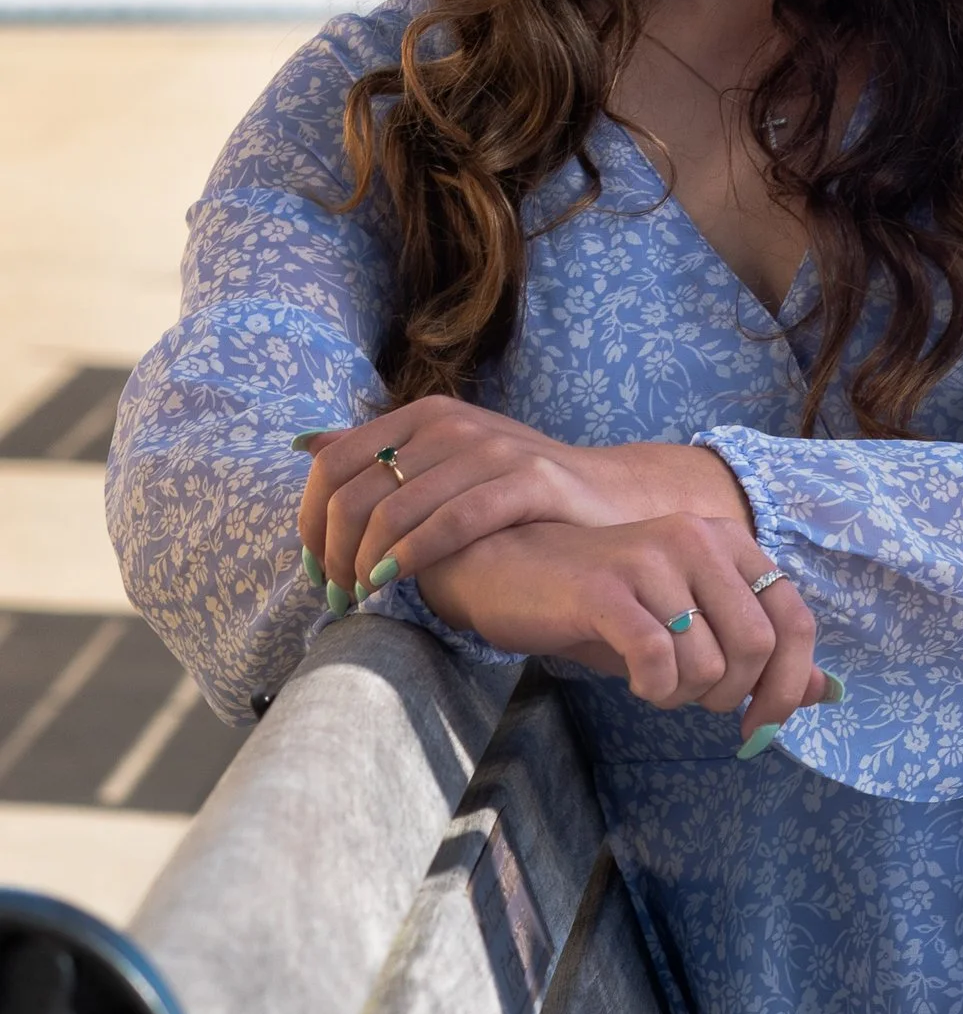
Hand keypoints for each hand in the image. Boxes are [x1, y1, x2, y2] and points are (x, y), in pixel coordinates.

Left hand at [295, 400, 747, 601]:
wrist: (605, 497)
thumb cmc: (514, 490)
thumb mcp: (443, 462)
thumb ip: (381, 454)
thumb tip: (306, 446)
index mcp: (423, 416)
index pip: (334, 463)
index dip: (309, 519)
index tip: (313, 566)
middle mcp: (452, 424)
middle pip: (357, 492)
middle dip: (333, 551)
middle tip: (334, 594)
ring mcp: (491, 448)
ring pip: (397, 510)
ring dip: (365, 563)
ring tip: (360, 597)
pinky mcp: (528, 479)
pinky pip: (454, 521)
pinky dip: (415, 555)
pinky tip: (396, 580)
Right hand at [415, 517, 829, 741]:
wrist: (512, 569)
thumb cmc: (608, 604)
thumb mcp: (690, 621)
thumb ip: (757, 652)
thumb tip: (821, 692)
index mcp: (729, 541)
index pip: (795, 620)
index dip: (788, 684)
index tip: (762, 725)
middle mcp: (698, 538)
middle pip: (756, 647)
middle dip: (730, 696)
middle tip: (692, 699)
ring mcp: (652, 558)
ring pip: (706, 661)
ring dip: (682, 694)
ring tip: (651, 680)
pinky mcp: (607, 589)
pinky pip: (657, 661)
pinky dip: (652, 688)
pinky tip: (633, 679)